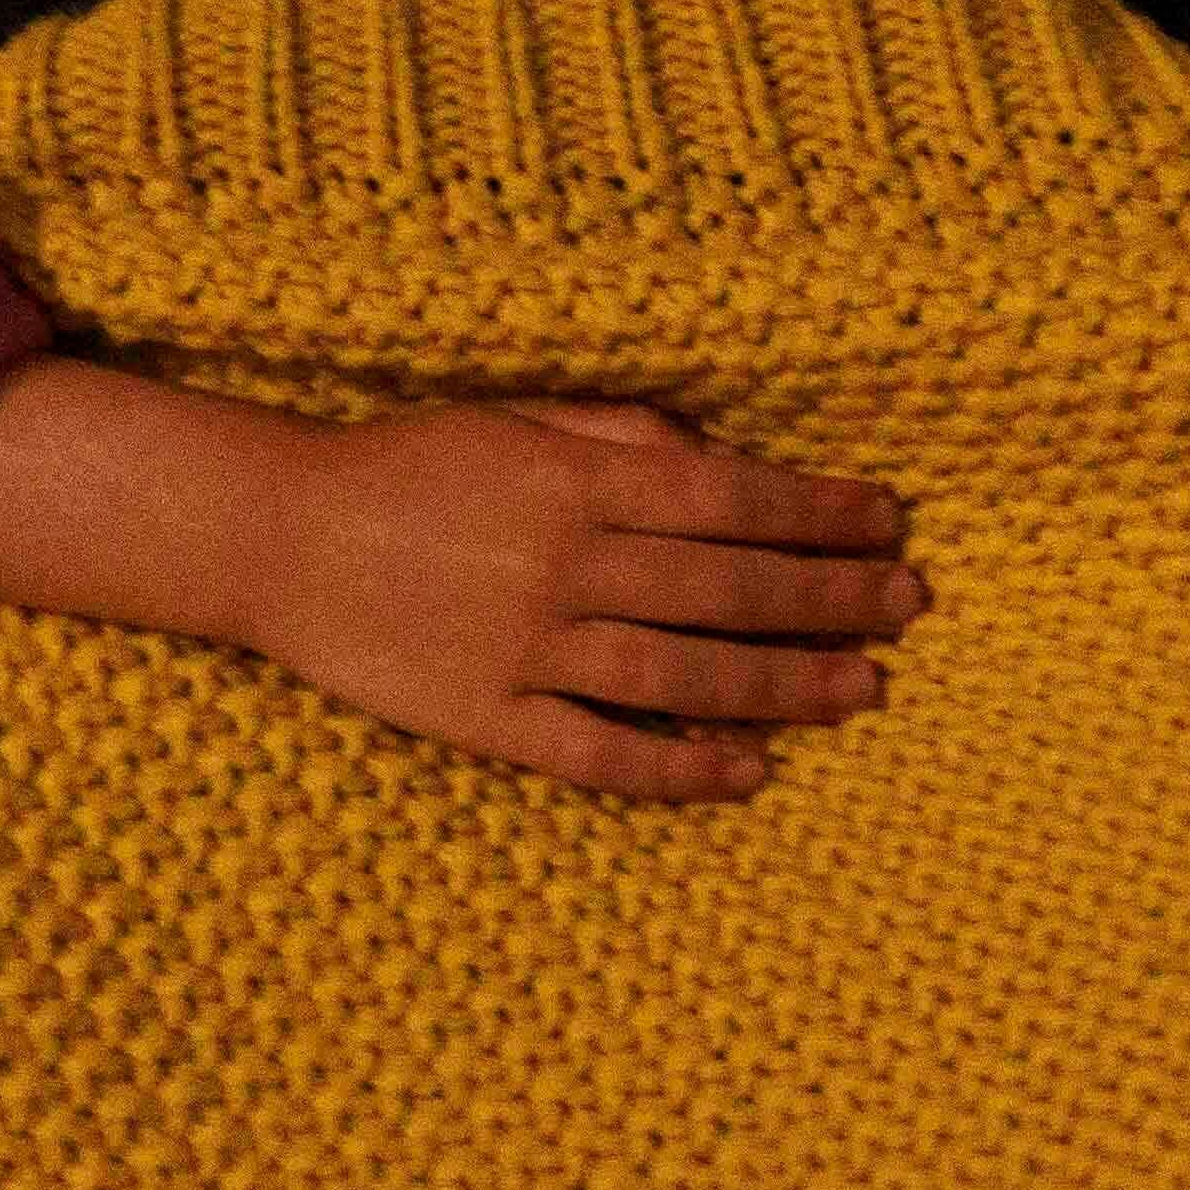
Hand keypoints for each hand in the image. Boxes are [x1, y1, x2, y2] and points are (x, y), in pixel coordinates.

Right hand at [242, 395, 923, 802]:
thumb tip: (724, 461)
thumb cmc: (409, 462)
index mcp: (575, 480)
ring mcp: (528, 648)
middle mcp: (564, 563)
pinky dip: (681, 767)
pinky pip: (602, 752)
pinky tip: (749, 771)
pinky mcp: (490, 719)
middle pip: (727, 588)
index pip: (730, 497)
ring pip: (684, 675)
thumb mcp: (518, 418)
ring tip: (865, 688)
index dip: (820, 510)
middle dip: (832, 596)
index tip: (890, 520)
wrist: (279, 536)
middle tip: (910, 605)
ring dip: (785, 683)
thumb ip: (620, 434)